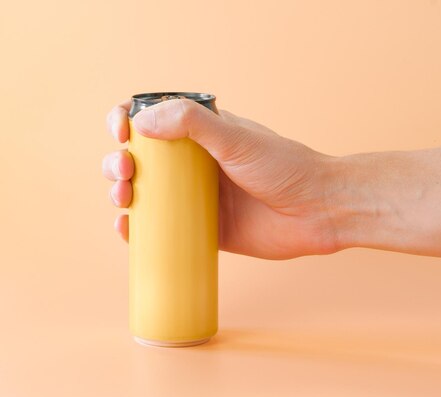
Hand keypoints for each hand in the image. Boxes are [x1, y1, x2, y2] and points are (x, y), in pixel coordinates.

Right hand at [103, 99, 338, 258]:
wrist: (319, 211)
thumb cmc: (286, 168)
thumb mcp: (238, 138)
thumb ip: (193, 123)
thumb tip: (142, 119)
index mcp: (203, 134)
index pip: (153, 119)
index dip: (127, 120)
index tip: (121, 130)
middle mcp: (197, 164)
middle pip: (141, 159)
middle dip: (119, 162)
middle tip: (124, 171)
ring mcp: (200, 198)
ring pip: (147, 194)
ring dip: (123, 194)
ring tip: (123, 198)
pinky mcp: (206, 229)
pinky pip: (165, 229)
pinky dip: (140, 230)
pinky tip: (128, 229)